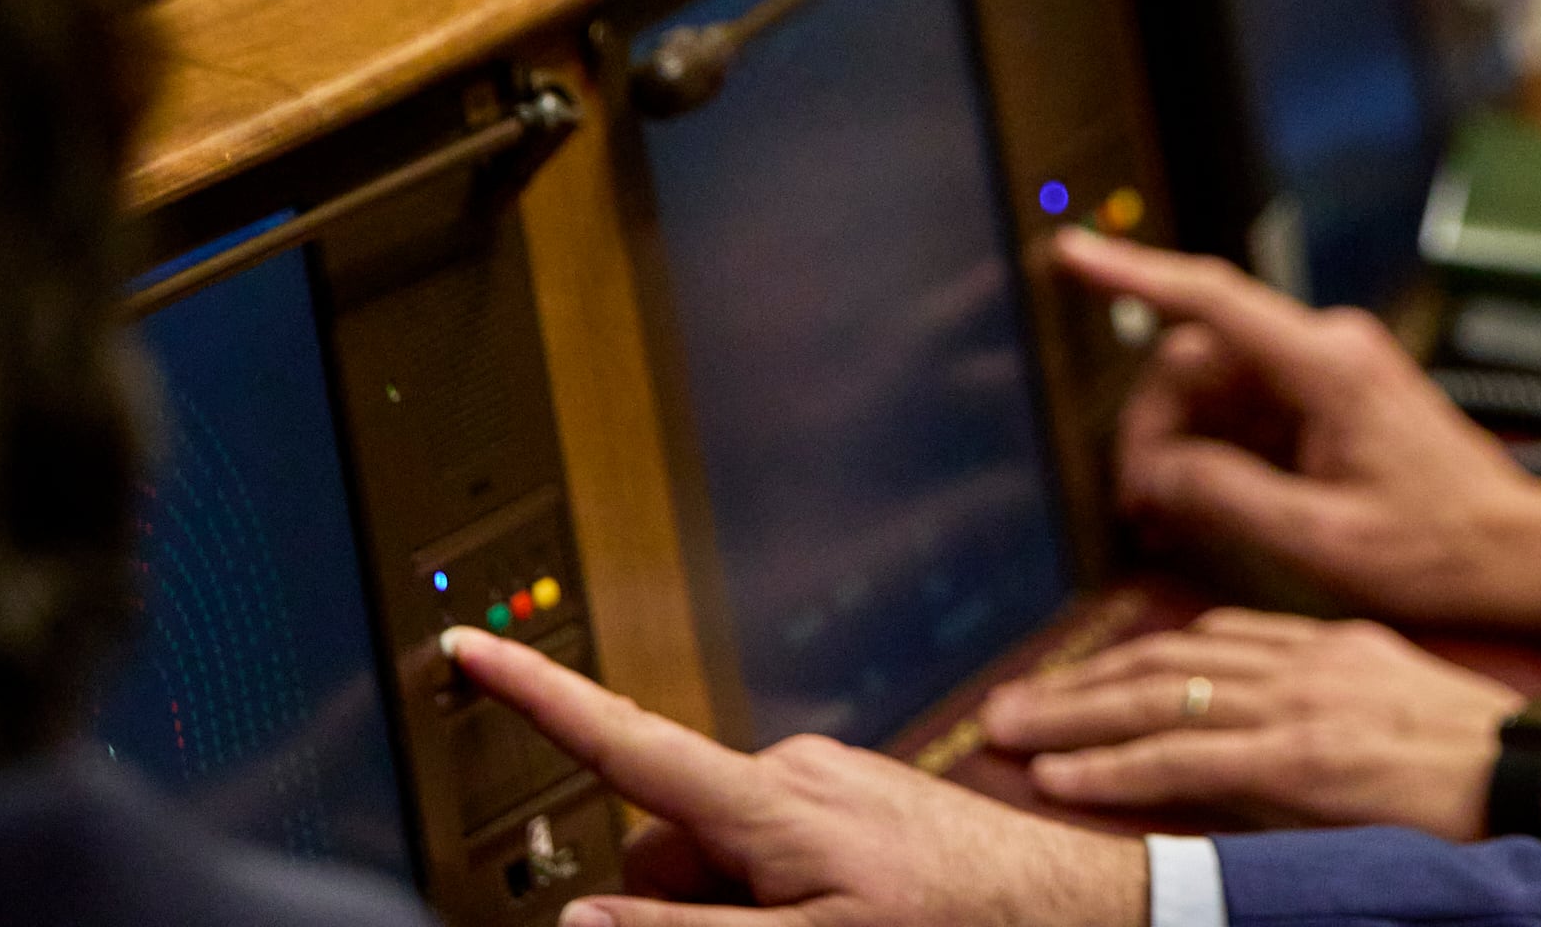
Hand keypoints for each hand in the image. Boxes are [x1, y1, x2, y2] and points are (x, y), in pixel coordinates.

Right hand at [439, 627, 1144, 926]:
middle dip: (670, 896)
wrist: (1069, 910)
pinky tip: (846, 923)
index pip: (621, 739)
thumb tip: (583, 916)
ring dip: (733, 903)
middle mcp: (792, 770)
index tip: (472, 642)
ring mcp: (828, 781)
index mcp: (765, 800)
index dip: (536, 693)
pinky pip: (778, 848)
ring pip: (723, 853)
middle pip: (667, 836)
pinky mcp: (857, 797)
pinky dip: (778, 893)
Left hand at [982, 609, 1521, 839]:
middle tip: (1012, 703)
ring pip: (1156, 700)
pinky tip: (1063, 777)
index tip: (1091, 677)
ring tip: (1010, 733)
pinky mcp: (1294, 760)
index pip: (1212, 640)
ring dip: (1073, 718)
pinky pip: (1181, 758)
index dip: (1139, 659)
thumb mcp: (1398, 706)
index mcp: (1330, 644)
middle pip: (1165, 661)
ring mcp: (1295, 708)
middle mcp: (1303, 663)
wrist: (1536, 774)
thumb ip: (1327, 707)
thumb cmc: (1483, 759)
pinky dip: (1113, 766)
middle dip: (1081, 684)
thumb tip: (1267, 738)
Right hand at [1055, 230, 1540, 632]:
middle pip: (1199, 357)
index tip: (1072, 254)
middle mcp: (1327, 350)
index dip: (1133, 274)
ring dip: (1181, 443)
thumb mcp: (1322, 538)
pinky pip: (1247, 409)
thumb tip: (1154, 471)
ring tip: (1167, 516)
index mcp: (1328, 366)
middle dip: (1155, 425)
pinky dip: (1215, 450)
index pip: (1212, 300)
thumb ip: (1228, 497)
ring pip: (1216, 386)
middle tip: (1141, 504)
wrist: (1516, 553)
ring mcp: (1329, 371)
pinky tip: (1201, 504)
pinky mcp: (1330, 399)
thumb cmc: (1439, 550)